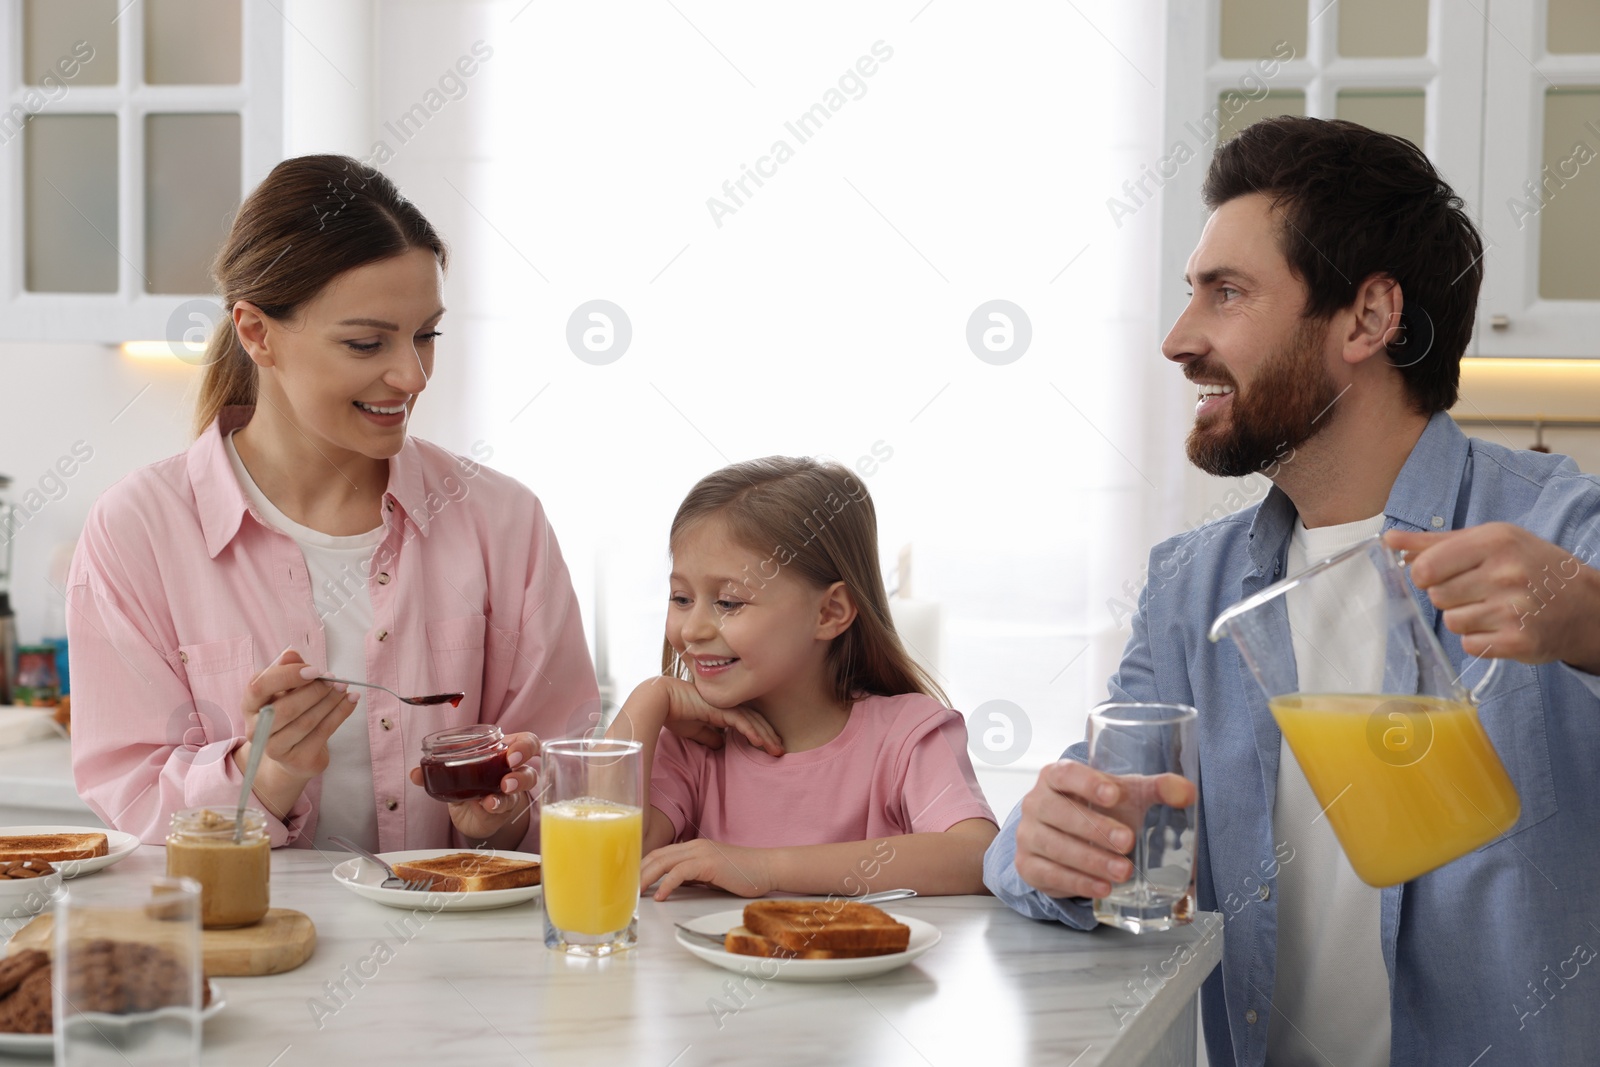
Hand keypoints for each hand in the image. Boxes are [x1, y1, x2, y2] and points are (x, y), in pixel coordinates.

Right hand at [234, 649, 359, 806]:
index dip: (287, 676)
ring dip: (330, 702)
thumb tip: (291, 654)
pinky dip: (340, 714)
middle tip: (335, 680)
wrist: (292, 755)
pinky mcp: (297, 760)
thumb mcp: (285, 690)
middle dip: (314, 691)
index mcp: (250, 705)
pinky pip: (322, 733)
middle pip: (285, 708)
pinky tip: (351, 701)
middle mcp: (256, 729)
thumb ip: (288, 671)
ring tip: (344, 689)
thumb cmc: (289, 714)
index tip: (314, 670)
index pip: (259, 687)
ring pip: (305, 722)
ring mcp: (274, 748)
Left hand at [407, 731, 539, 842]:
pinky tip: (486, 806)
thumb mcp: (454, 774)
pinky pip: (506, 804)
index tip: (512, 753)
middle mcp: (512, 769)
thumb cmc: (468, 785)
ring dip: (514, 783)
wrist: (471, 815)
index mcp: (502, 752)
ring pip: (525, 782)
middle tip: (509, 768)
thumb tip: (414, 773)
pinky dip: (496, 804)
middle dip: (524, 761)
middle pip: (532, 759)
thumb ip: (435, 772)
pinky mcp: (505, 807)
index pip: (525, 742)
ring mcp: (512, 789)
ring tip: (500, 791)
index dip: (524, 746)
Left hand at [641, 838, 774, 899]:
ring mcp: (701, 853)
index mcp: (693, 848)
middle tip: (624, 888)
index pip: (659, 854)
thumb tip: (671, 886)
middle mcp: (694, 846)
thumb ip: (692, 877)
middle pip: (656, 856)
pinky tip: (660, 896)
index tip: (630, 882)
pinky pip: (681, 872)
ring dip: (646, 878)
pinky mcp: (709, 863)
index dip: (642, 867)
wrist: (767, 868)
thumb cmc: (743, 874)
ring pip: (664, 862)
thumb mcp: (711, 875)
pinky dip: (667, 884)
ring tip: (635, 893)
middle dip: (638, 872)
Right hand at [647, 676, 784, 754]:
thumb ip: (710, 737)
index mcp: (723, 710)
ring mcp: (725, 705)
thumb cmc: (675, 714)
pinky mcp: (720, 708)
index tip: (770, 748)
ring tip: (777, 749)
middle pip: (755, 720)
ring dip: (766, 736)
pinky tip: (760, 742)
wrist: (661, 701)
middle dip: (770, 736)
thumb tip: (720, 746)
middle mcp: (728, 706)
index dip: (761, 734)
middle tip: (780, 751)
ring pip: (752, 721)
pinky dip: (752, 731)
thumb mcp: (695, 731)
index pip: (748, 721)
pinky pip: (741, 721)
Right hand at [1013, 760, 1195, 899]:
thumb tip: (1187, 793)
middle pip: (1057, 812)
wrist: (1065, 837)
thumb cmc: (1097, 809)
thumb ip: (1156, 789)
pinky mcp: (1028, 865)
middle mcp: (1035, 803)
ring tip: (1123, 871)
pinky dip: (1078, 882)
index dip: (1087, 783)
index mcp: (1055, 776)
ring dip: (1090, 860)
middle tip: (1127, 841)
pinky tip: (1102, 887)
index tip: (1114, 795)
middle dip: (1094, 828)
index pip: (1064, 773)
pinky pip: (1050, 874)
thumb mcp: (1126, 794)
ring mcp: (1028, 835)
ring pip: (1054, 846)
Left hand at [1386, 524, 1599, 672]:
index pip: (1426, 567)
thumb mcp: (1491, 541)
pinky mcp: (1518, 641)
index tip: (1438, 575)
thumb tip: (1389, 540)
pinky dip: (1480, 639)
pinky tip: (1501, 627)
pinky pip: (1469, 645)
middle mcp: (1506, 573)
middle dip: (1450, 596)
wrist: (1586, 605)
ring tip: (1493, 608)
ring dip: (1465, 619)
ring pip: (1451, 622)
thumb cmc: (1531, 567)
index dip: (1425, 575)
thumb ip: (1436, 542)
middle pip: (1437, 596)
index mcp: (1495, 541)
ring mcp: (1513, 609)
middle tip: (1478, 591)